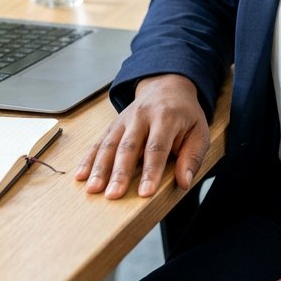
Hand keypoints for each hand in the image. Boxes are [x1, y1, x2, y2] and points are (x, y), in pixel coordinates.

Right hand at [76, 73, 209, 199]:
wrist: (168, 85)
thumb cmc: (185, 115)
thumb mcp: (199, 131)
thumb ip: (193, 157)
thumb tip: (184, 182)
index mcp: (166, 117)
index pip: (157, 147)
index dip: (151, 171)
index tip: (145, 193)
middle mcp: (142, 116)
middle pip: (129, 147)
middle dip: (120, 172)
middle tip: (113, 195)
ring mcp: (124, 119)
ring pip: (109, 144)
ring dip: (100, 168)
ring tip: (93, 189)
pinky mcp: (113, 125)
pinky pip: (98, 142)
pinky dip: (88, 159)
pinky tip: (80, 176)